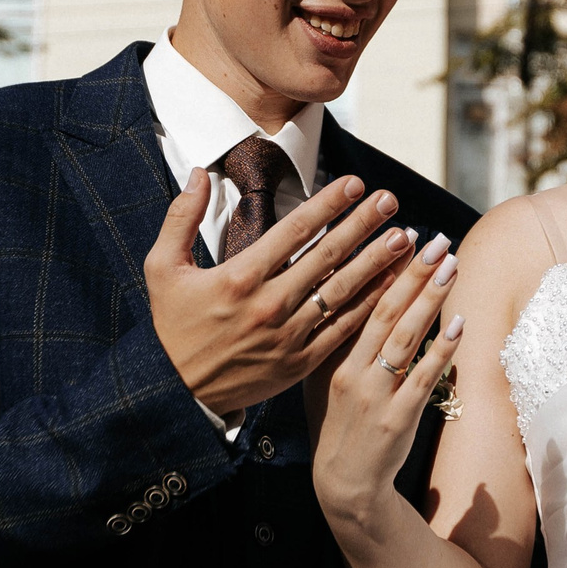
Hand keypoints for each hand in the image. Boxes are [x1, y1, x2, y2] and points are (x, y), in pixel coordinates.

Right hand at [145, 170, 414, 416]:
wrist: (176, 394)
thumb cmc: (170, 326)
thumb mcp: (162, 268)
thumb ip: (181, 217)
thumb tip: (198, 173)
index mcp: (238, 277)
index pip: (294, 230)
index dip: (329, 204)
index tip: (355, 184)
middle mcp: (269, 304)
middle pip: (328, 257)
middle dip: (363, 224)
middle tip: (390, 200)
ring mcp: (288, 336)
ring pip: (342, 292)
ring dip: (377, 263)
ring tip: (404, 237)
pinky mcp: (300, 363)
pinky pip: (342, 329)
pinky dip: (369, 306)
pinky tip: (391, 286)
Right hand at [307, 234, 463, 530]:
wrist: (344, 483)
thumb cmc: (340, 425)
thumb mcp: (325, 380)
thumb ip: (341, 342)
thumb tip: (362, 297)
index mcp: (332, 359)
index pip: (357, 303)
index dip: (381, 269)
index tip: (402, 237)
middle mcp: (351, 372)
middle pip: (384, 312)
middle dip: (411, 274)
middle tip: (435, 242)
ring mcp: (375, 395)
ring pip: (404, 338)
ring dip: (429, 299)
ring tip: (450, 267)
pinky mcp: (398, 417)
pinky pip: (423, 376)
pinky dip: (441, 348)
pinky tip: (458, 322)